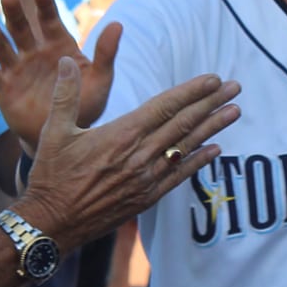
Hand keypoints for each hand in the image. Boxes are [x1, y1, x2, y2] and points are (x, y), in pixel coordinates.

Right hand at [0, 0, 119, 147]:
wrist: (64, 134)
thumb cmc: (85, 104)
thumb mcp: (100, 80)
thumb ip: (106, 53)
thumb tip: (118, 24)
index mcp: (58, 46)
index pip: (50, 21)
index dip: (45, 6)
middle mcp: (34, 52)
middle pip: (22, 28)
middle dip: (15, 12)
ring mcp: (17, 68)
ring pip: (2, 46)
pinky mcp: (3, 88)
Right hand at [19, 58, 240, 250]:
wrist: (51, 224)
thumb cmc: (50, 176)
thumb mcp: (53, 131)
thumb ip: (66, 95)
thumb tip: (66, 61)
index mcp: (120, 134)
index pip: (165, 106)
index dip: (191, 91)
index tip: (213, 79)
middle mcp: (139, 156)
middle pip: (183, 123)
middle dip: (211, 103)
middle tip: (235, 88)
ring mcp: (145, 179)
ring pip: (186, 147)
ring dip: (212, 128)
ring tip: (234, 112)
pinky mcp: (146, 199)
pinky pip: (179, 177)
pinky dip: (199, 162)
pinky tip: (216, 150)